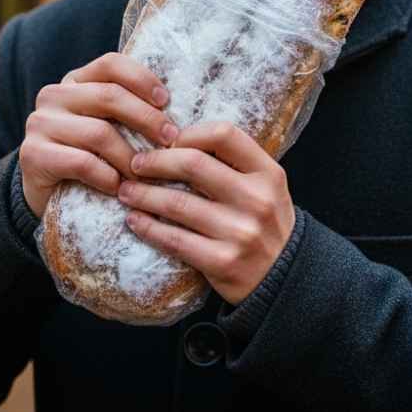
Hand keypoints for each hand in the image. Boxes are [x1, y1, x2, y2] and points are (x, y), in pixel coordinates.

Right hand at [19, 53, 176, 218]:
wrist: (47, 192)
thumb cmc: (90, 155)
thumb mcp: (109, 124)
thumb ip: (129, 108)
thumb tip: (176, 107)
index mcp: (75, 80)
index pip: (111, 64)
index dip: (142, 78)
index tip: (166, 100)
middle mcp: (53, 95)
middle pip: (109, 96)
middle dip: (147, 119)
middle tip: (171, 140)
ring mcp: (39, 123)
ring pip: (99, 132)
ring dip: (131, 157)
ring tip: (147, 173)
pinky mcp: (32, 155)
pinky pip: (82, 163)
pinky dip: (108, 177)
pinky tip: (119, 187)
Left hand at [117, 121, 295, 305]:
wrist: (285, 277)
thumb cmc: (264, 222)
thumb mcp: (264, 186)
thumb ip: (232, 163)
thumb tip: (175, 141)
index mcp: (267, 173)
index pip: (224, 135)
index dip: (190, 133)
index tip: (169, 142)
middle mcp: (256, 199)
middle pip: (194, 164)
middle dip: (156, 161)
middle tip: (135, 164)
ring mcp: (239, 232)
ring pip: (178, 203)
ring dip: (143, 194)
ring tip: (126, 191)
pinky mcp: (222, 262)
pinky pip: (174, 239)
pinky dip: (148, 227)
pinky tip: (135, 220)